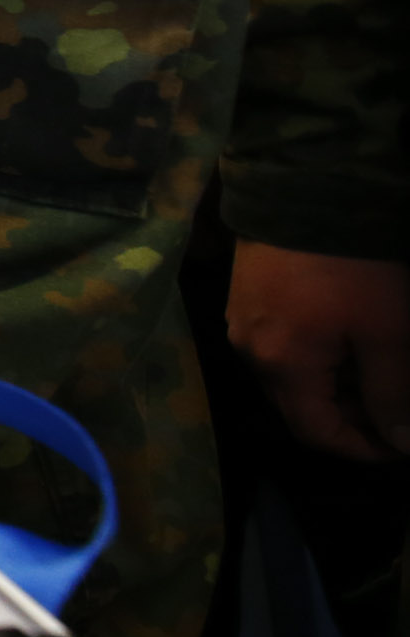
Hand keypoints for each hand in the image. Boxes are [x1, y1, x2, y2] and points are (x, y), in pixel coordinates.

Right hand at [228, 239, 409, 462]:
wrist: (307, 187)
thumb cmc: (353, 268)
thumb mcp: (388, 333)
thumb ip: (393, 393)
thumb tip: (402, 444)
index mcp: (280, 367)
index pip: (316, 433)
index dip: (361, 448)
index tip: (402, 445)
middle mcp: (249, 351)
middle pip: (298, 407)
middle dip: (348, 417)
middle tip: (396, 408)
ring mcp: (242, 319)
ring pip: (289, 375)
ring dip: (333, 385)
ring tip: (377, 370)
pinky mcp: (246, 293)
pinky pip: (280, 344)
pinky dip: (315, 356)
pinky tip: (345, 338)